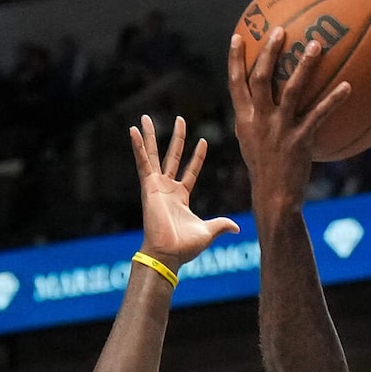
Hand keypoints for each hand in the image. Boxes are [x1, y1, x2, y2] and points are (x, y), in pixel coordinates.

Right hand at [128, 116, 238, 271]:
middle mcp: (168, 189)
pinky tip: (133, 131)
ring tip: (145, 117)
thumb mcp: (208, 232)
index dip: (197, 157)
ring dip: (150, 136)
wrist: (167, 254)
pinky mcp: (148, 187)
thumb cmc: (184, 247)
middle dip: (177, 137)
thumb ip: (221, 225)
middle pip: (173, 156)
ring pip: (154, 155)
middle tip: (180, 118)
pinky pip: (142, 163)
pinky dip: (138, 147)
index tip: (203, 141)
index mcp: (181, 197)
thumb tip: (237, 228)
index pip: (190, 171)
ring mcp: (156, 186)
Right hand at [227, 26, 351, 222]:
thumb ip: (256, 118)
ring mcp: (279, 129)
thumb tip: (267, 98)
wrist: (273, 197)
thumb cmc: (266, 169)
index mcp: (245, 119)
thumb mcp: (252, 142)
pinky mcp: (299, 141)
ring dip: (304, 66)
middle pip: (261, 78)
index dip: (235, 59)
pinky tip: (348, 87)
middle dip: (269, 52)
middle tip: (280, 30)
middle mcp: (259, 120)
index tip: (240, 35)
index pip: (235, 83)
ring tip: (316, 45)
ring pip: (292, 90)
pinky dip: (333, 100)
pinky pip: (319, 115)